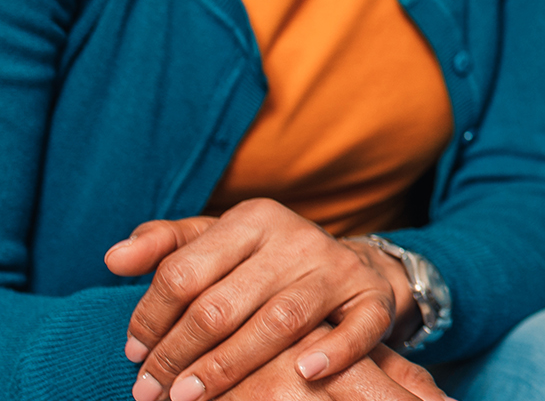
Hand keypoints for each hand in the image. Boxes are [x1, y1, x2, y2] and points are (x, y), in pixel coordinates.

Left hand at [108, 200, 417, 400]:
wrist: (349, 264)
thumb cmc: (263, 261)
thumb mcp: (215, 241)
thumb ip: (164, 245)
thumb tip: (114, 258)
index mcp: (253, 219)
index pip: (183, 271)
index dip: (149, 318)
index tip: (133, 353)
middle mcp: (297, 239)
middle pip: (223, 304)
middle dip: (178, 354)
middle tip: (151, 392)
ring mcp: (338, 268)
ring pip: (280, 321)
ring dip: (229, 366)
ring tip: (190, 397)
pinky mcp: (373, 296)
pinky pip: (360, 326)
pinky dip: (336, 351)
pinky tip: (304, 373)